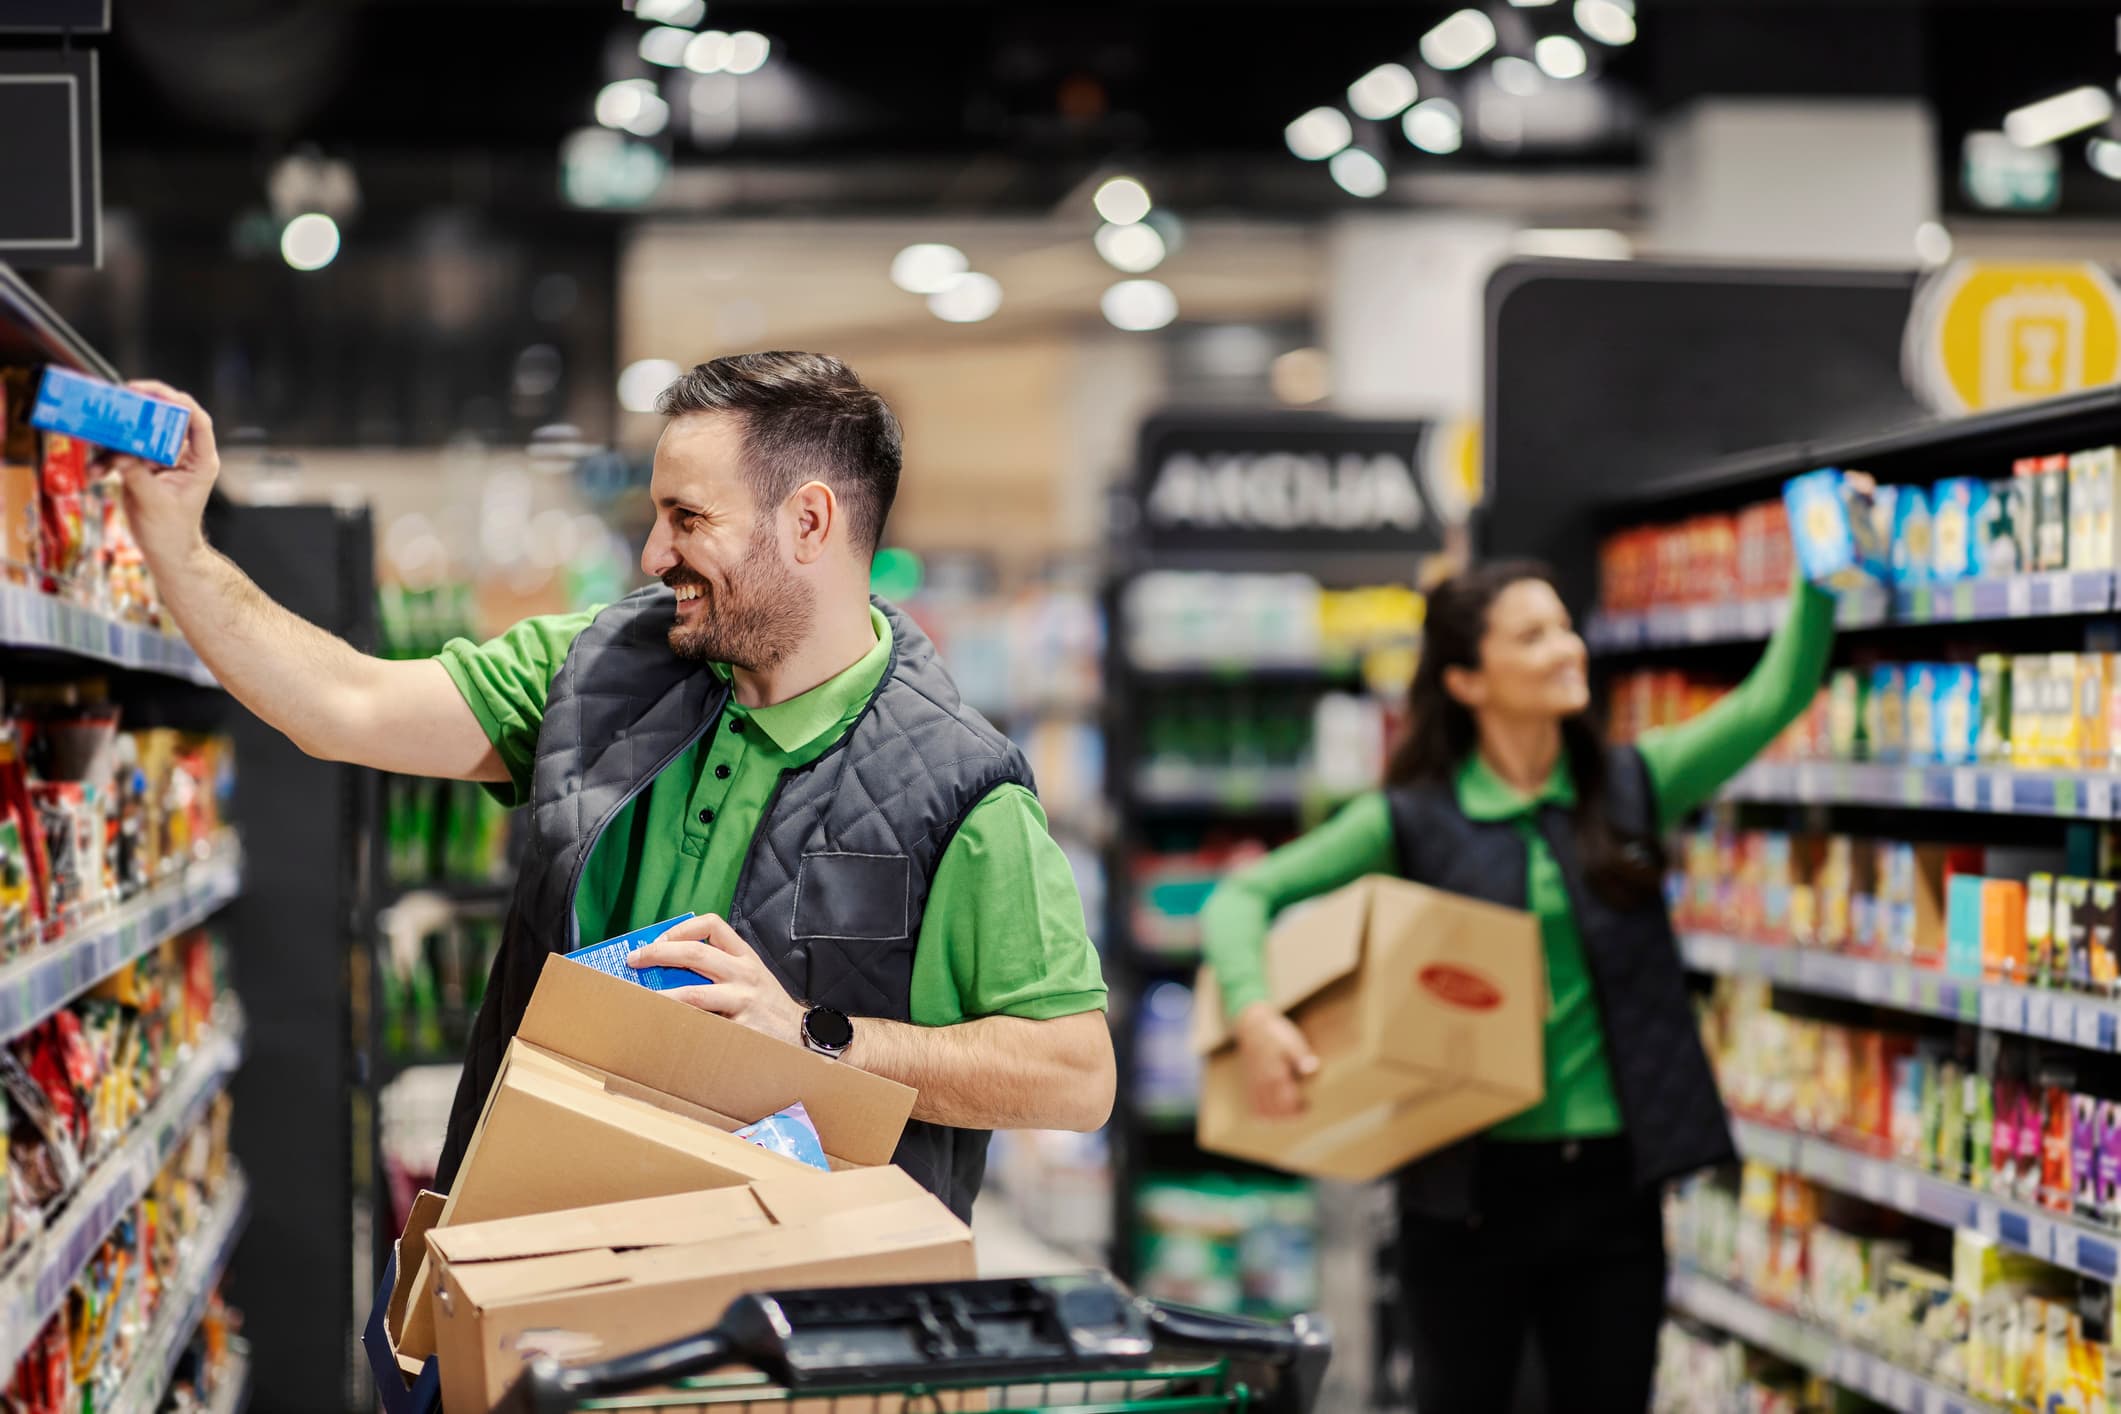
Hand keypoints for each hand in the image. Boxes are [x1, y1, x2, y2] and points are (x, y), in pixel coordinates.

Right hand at [102, 380, 218, 568]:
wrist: (165, 552)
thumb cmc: (170, 531)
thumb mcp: (153, 502)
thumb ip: (136, 474)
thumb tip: (119, 454)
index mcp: (201, 461)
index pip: (196, 421)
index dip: (176, 401)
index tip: (149, 391)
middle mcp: (185, 456)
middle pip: (165, 420)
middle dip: (140, 410)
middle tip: (118, 398)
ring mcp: (163, 460)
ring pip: (140, 435)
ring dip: (116, 440)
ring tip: (98, 444)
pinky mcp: (144, 467)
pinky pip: (124, 453)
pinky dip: (107, 460)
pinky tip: (95, 472)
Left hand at [628, 914, 804, 1045]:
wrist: (800, 1034)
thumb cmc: (767, 1006)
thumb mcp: (750, 977)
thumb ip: (720, 969)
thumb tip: (668, 969)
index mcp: (744, 956)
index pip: (712, 925)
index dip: (681, 928)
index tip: (659, 939)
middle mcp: (744, 973)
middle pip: (696, 954)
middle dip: (659, 953)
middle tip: (634, 960)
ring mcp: (742, 1000)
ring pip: (694, 993)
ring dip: (661, 994)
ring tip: (639, 997)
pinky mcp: (740, 1028)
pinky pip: (703, 1025)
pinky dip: (680, 1024)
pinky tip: (665, 1026)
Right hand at [1233, 1002, 1316, 1118]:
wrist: (1253, 1025)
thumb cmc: (1277, 1034)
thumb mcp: (1293, 1041)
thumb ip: (1302, 1057)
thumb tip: (1312, 1068)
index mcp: (1274, 1074)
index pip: (1286, 1103)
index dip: (1299, 1109)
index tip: (1309, 1103)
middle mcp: (1261, 1083)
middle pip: (1275, 1112)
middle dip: (1290, 1116)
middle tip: (1304, 1106)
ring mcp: (1253, 1085)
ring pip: (1263, 1113)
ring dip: (1278, 1117)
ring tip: (1291, 1109)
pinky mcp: (1250, 1085)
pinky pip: (1254, 1108)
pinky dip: (1265, 1114)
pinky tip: (1276, 1108)